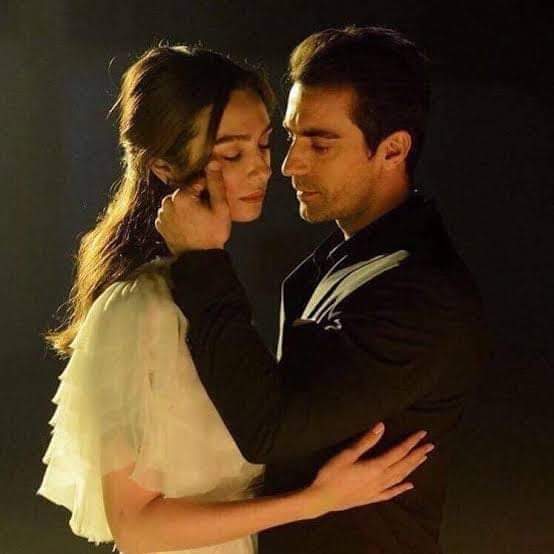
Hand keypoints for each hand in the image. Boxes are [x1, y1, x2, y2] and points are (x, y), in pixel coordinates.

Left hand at [155, 162, 231, 254]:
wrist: (200, 259)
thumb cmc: (212, 234)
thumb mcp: (221, 208)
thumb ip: (216, 184)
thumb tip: (212, 162)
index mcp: (181, 196)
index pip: (197, 182)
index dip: (208, 190)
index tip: (214, 202)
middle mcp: (167, 202)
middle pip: (186, 192)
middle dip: (196, 198)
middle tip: (207, 212)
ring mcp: (162, 214)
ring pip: (178, 202)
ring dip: (187, 207)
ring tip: (198, 220)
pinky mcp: (160, 225)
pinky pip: (171, 213)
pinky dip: (178, 216)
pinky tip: (188, 225)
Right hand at [303, 423, 432, 518]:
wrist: (322, 499)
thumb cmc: (332, 473)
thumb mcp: (347, 454)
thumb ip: (366, 441)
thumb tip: (382, 426)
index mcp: (376, 466)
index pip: (398, 452)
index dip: (411, 442)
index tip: (422, 434)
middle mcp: (381, 479)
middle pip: (403, 465)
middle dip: (417, 454)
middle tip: (430, 445)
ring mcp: (377, 490)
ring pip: (400, 477)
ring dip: (412, 467)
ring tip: (423, 459)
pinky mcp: (371, 497)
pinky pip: (391, 492)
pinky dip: (401, 488)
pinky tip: (409, 486)